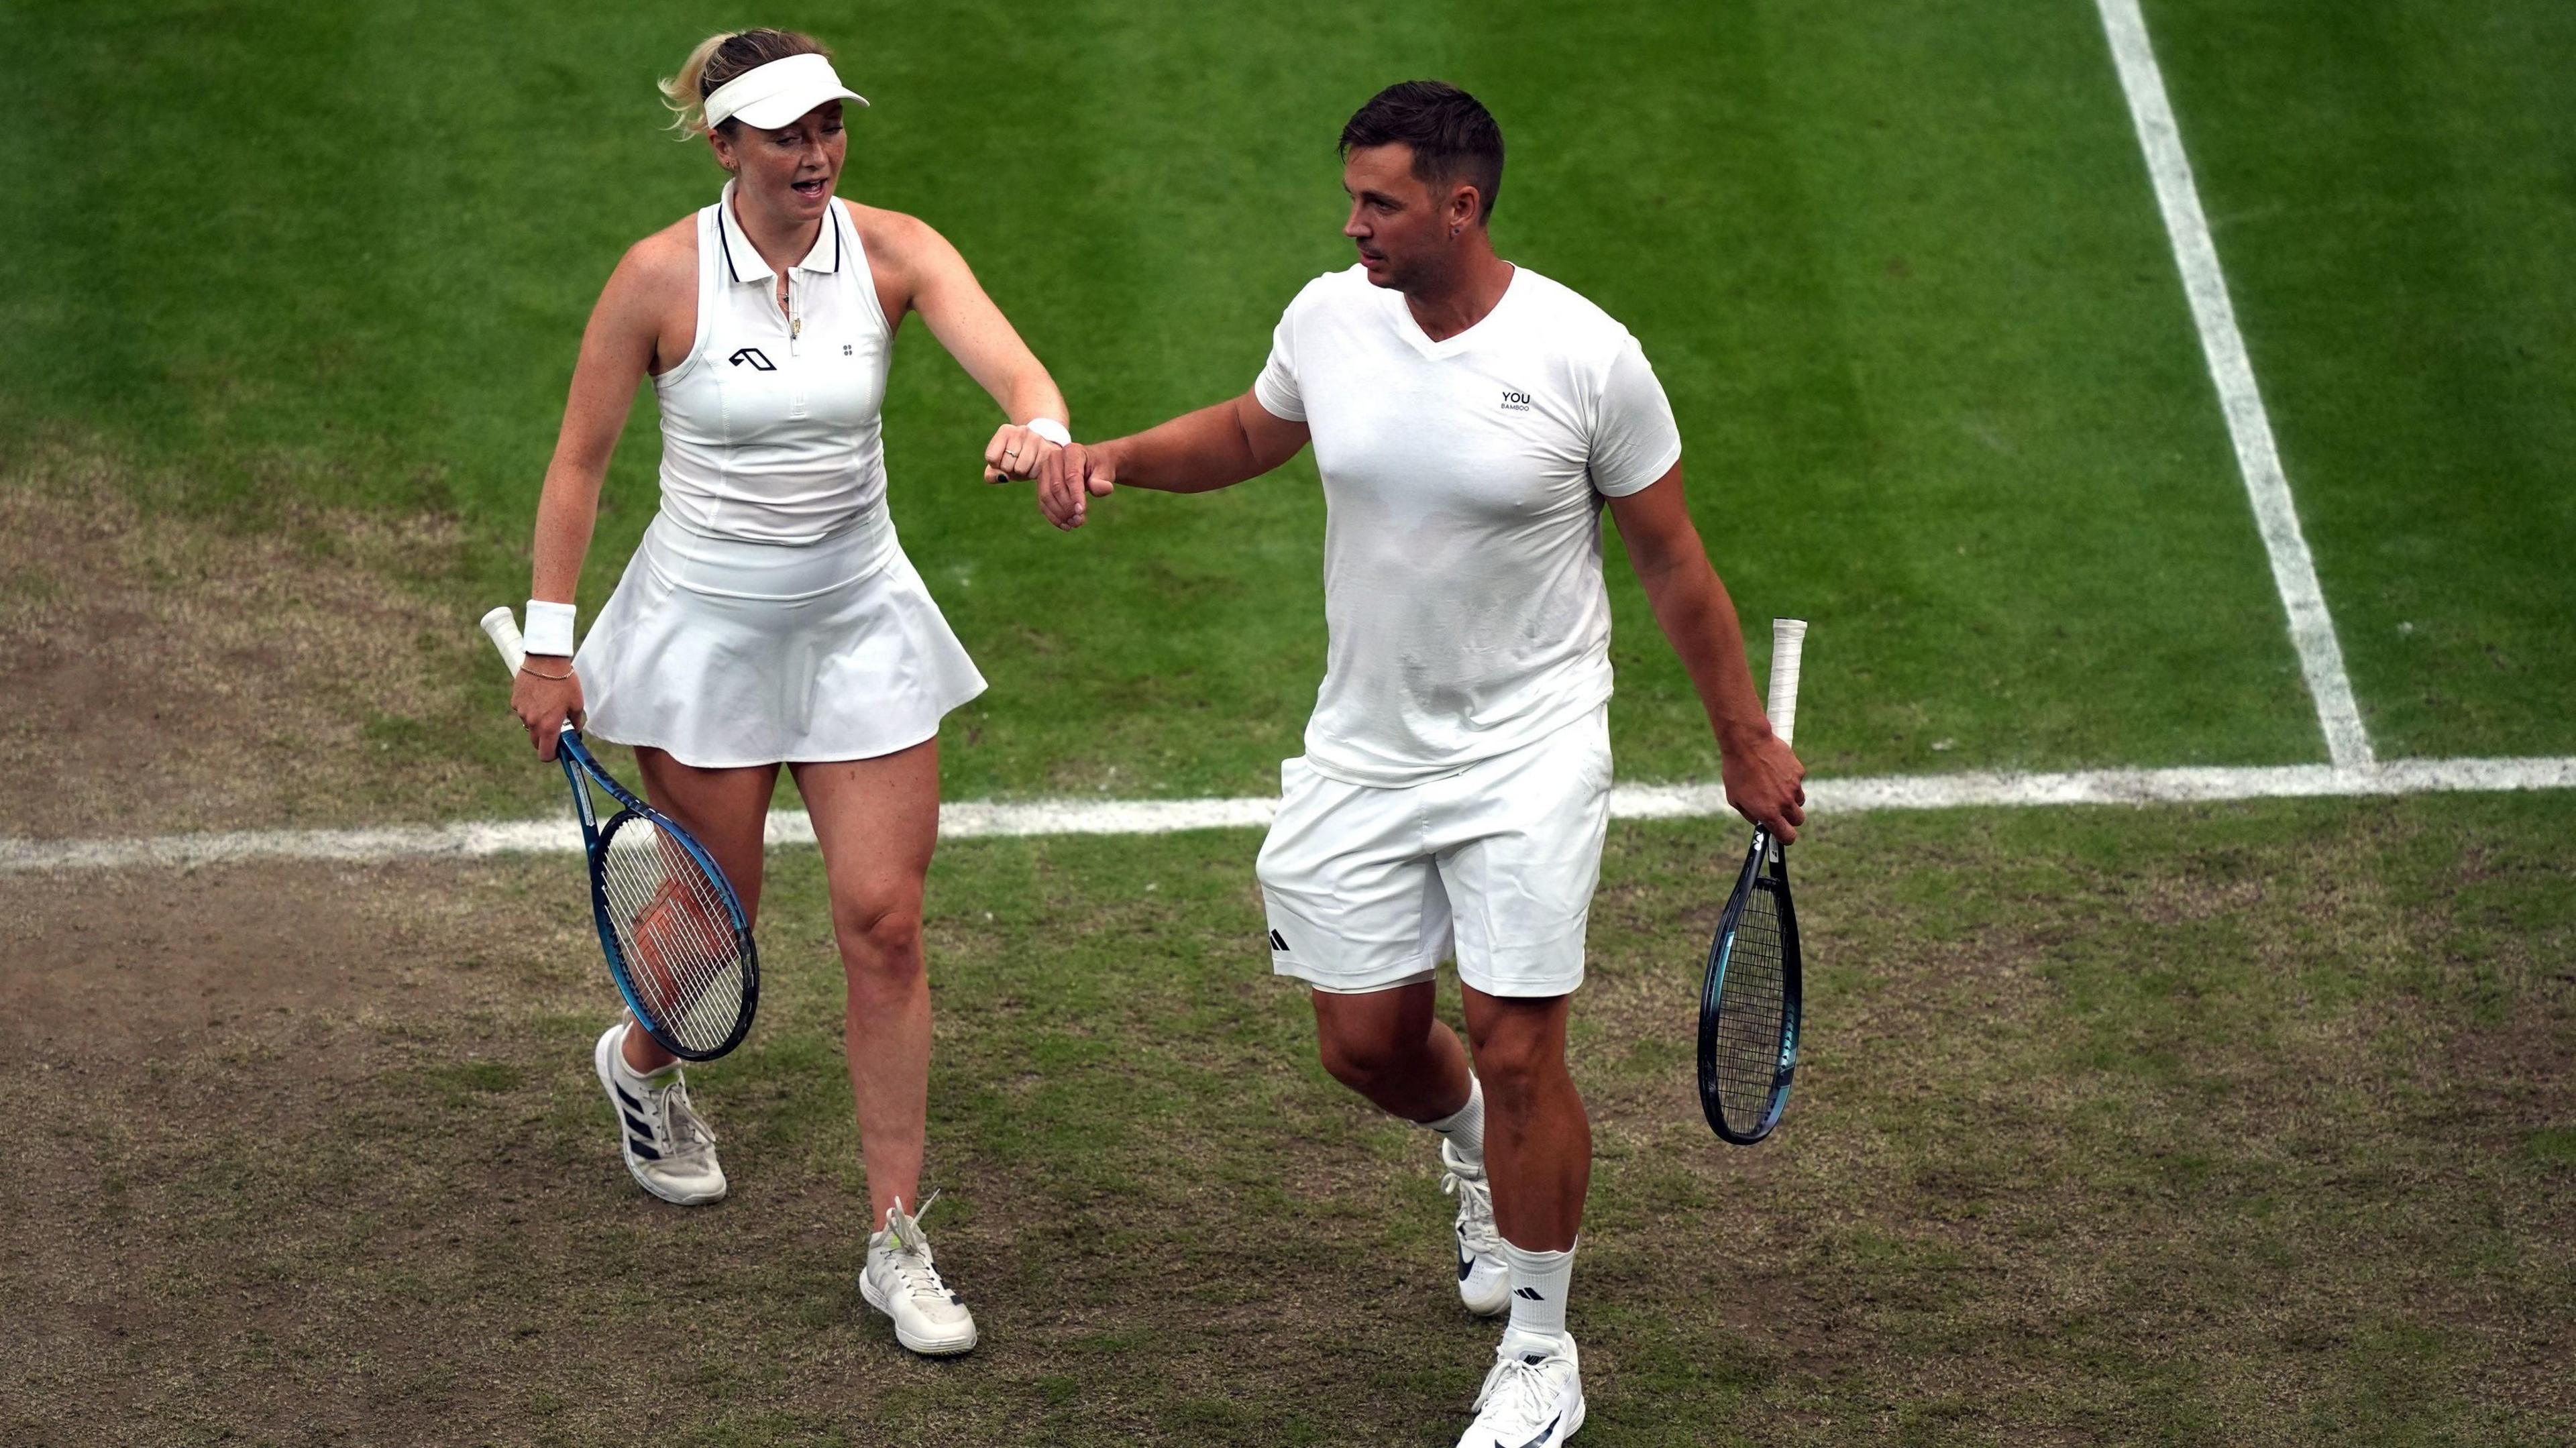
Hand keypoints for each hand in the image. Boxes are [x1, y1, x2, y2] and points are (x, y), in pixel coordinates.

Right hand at [510, 660, 584, 761]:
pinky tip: (539, 696)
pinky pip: (523, 711)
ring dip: (537, 722)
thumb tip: (574, 730)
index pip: (545, 754)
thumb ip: (576, 722)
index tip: (558, 751)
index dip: (552, 756)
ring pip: (529, 725)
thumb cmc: (565, 681)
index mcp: (549, 726)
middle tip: (555, 728)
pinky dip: (530, 709)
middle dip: (545, 739)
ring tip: (548, 706)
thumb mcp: (577, 703)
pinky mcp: (515, 701)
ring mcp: (521, 712)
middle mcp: (532, 722)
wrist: (545, 660)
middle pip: (535, 742)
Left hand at [982, 422, 1062, 485]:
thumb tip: (1003, 477)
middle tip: (1017, 462)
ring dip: (1021, 473)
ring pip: (1020, 469)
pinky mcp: (1048, 450)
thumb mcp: (1000, 463)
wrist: (1041, 446)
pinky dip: (1032, 474)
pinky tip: (1035, 465)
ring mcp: (1036, 439)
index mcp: (1005, 431)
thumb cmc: (1016, 457)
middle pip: (1006, 465)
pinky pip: (1034, 473)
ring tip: (1026, 464)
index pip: (991, 457)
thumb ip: (991, 474)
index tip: (1003, 459)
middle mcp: (1021, 431)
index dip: (996, 465)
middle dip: (1010, 469)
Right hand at [1035, 441, 1117, 530]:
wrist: (1092, 465)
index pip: (1071, 476)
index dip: (1076, 495)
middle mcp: (1054, 458)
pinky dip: (1053, 516)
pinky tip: (1065, 525)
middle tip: (1079, 521)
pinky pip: (1043, 502)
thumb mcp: (1106, 471)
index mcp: (1072, 451)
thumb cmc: (1100, 468)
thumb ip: (1102, 480)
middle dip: (1067, 507)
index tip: (1081, 512)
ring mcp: (1045, 470)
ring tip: (1074, 524)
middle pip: (1056, 487)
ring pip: (1047, 496)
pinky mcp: (1041, 483)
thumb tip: (1103, 488)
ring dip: (1059, 514)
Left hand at [1721, 729, 1806, 843]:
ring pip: (1799, 800)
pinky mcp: (1799, 771)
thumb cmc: (1736, 770)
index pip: (1788, 836)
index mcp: (1769, 812)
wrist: (1747, 743)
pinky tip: (1775, 769)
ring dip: (1791, 798)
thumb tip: (1759, 821)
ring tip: (1774, 786)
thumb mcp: (1734, 798)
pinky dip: (1790, 779)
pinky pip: (1797, 781)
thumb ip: (1749, 814)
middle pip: (1799, 820)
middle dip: (1791, 818)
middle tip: (1780, 810)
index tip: (1783, 834)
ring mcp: (1794, 786)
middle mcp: (1785, 802)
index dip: (1786, 837)